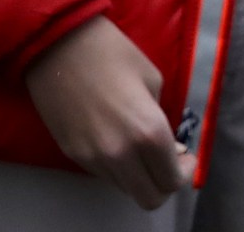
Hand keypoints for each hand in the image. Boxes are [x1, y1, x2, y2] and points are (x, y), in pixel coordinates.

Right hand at [24, 17, 192, 208]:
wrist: (57, 45)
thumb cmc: (113, 53)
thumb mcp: (152, 82)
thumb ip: (162, 120)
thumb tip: (170, 147)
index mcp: (148, 132)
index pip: (171, 180)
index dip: (184, 171)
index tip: (186, 155)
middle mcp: (120, 154)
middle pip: (149, 198)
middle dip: (164, 184)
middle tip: (168, 160)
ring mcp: (92, 158)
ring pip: (125, 188)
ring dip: (139, 175)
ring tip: (142, 148)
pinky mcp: (71, 154)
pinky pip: (103, 173)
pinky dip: (118, 167)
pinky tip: (119, 141)